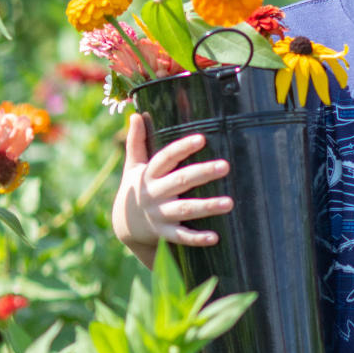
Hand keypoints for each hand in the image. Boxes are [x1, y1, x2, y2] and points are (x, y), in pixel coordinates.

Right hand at [112, 113, 232, 266]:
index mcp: (149, 174)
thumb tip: (136, 114)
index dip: (182, 148)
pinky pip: (181, 236)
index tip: (202, 139)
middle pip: (180, 181)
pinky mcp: (164, 233)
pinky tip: (215, 237)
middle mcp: (154, 193)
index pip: (166, 158)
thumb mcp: (132, 166)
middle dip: (202, 173)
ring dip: (207, 206)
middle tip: (225, 166)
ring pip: (185, 209)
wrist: (124, 226)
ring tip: (229, 203)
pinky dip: (197, 238)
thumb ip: (136, 142)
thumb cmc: (136, 190)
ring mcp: (159, 214)